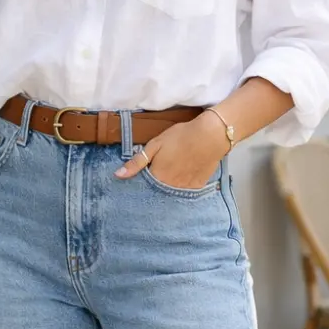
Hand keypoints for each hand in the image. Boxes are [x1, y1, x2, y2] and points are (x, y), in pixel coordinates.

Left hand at [114, 112, 228, 188]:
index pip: (143, 187)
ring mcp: (185, 189)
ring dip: (168, 187)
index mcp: (157, 177)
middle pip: (157, 192)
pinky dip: (182, 186)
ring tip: (171, 174)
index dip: (141, 183)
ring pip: (171, 193)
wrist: (211, 135)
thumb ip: (137, 162)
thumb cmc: (181, 136)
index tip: (142, 178)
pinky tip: (184, 175)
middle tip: (160, 172)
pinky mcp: (197, 186)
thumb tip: (118, 175)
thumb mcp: (155, 145)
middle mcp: (170, 187)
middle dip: (154, 187)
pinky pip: (186, 191)